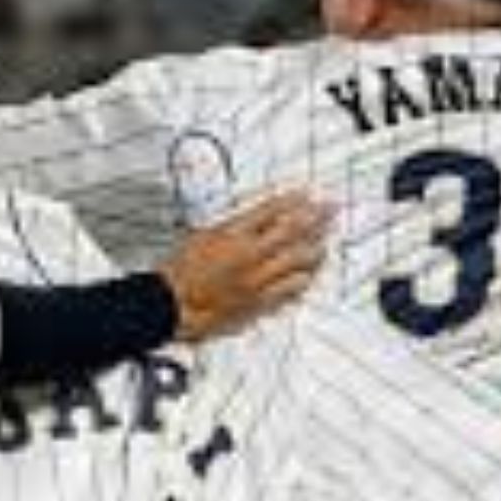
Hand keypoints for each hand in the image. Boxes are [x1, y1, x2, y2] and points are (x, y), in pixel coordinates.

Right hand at [161, 191, 333, 341]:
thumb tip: (263, 217)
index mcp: (233, 234)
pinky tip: (309, 274)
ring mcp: (257, 281)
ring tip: (324, 243)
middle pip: (293, 232)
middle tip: (330, 211)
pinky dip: (302, 280)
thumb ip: (236, 226)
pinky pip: (290, 291)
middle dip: (317, 219)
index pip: (272, 210)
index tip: (307, 195)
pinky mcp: (259, 304)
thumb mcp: (205, 234)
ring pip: (298, 263)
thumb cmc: (180, 271)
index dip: (294, 201)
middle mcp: (249, 256)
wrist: (170, 305)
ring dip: (315, 250)